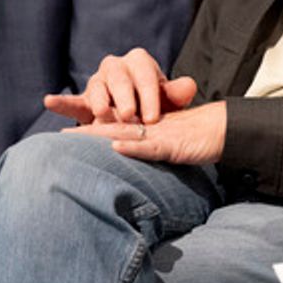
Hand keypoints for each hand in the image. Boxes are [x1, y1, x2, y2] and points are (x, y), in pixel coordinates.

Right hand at [43, 48, 195, 124]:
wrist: (140, 115)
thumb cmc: (155, 104)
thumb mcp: (169, 100)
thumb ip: (177, 93)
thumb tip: (189, 87)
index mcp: (139, 62)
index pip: (145, 73)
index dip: (149, 94)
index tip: (153, 116)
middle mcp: (116, 67)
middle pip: (120, 78)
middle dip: (125, 97)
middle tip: (130, 116)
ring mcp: (98, 82)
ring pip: (97, 88)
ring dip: (101, 101)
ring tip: (103, 113)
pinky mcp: (84, 100)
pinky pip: (72, 100)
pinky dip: (61, 102)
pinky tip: (49, 101)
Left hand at [63, 100, 225, 165]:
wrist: (222, 129)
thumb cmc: (195, 137)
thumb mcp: (167, 144)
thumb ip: (148, 148)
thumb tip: (129, 156)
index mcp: (144, 126)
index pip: (112, 126)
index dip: (90, 128)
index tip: (64, 132)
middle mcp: (147, 127)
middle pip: (110, 127)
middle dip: (84, 130)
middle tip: (59, 134)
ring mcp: (158, 134)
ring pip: (124, 133)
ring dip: (98, 136)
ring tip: (74, 137)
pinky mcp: (172, 144)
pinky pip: (151, 146)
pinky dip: (134, 147)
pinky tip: (117, 148)